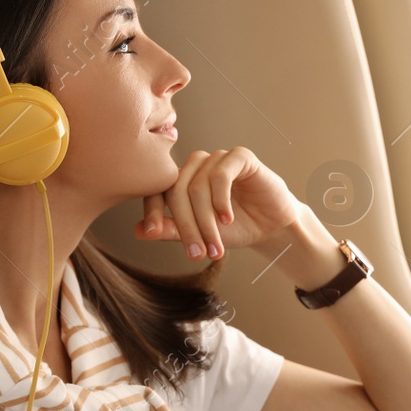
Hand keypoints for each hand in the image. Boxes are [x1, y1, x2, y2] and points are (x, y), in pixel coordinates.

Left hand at [137, 147, 304, 259]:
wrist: (272, 227)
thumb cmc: (235, 228)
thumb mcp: (200, 234)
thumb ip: (171, 230)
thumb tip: (139, 231)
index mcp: (182, 180)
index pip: (158, 190)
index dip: (151, 210)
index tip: (150, 232)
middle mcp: (196, 165)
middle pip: (178, 191)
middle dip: (186, 226)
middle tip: (196, 253)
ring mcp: (217, 158)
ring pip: (198, 187)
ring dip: (206, 221)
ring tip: (216, 246)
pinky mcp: (240, 157)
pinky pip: (220, 176)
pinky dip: (221, 201)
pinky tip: (227, 219)